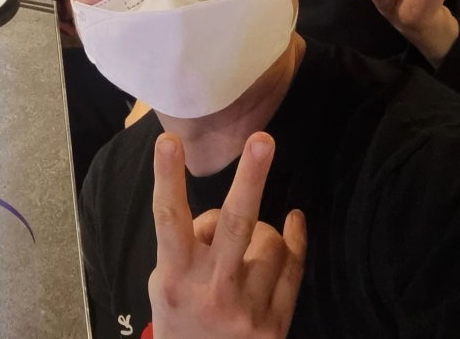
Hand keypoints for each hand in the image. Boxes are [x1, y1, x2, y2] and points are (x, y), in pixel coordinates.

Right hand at [149, 132, 305, 338]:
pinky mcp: (276, 325)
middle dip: (250, 179)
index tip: (168, 140)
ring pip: (270, 240)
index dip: (168, 177)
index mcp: (176, 276)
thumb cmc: (180, 315)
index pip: (169, 218)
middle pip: (236, 224)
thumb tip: (223, 214)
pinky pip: (294, 264)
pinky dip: (294, 238)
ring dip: (259, 234)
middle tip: (262, 140)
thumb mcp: (165, 281)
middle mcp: (212, 292)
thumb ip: (187, 244)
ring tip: (243, 255)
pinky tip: (293, 222)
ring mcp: (248, 311)